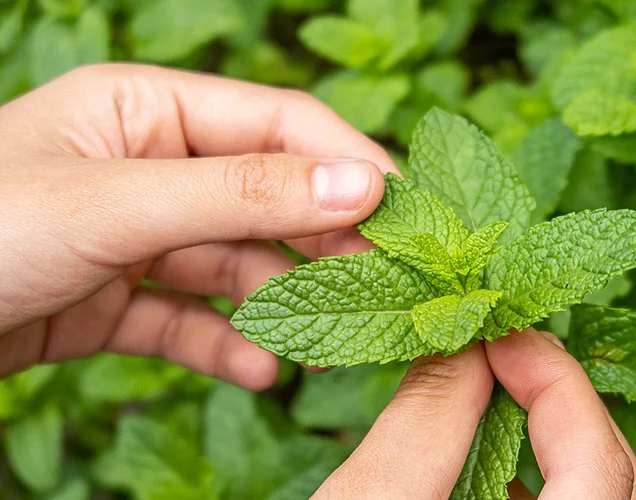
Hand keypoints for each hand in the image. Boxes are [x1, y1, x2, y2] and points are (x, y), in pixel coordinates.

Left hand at [0, 64, 394, 386]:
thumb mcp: (114, 202)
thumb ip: (241, 193)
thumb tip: (360, 183)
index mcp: (149, 111)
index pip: (279, 124)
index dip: (347, 162)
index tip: (405, 213)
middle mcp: (151, 168)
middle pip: (268, 198)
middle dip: (324, 243)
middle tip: (386, 285)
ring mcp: (138, 237)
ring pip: (238, 265)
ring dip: (281, 304)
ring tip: (326, 343)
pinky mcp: (120, 299)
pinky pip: (193, 320)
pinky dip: (228, 345)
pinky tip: (260, 369)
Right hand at [317, 330, 635, 498]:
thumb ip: (422, 425)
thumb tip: (459, 347)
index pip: (597, 472)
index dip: (558, 384)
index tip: (502, 337)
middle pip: (617, 485)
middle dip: (565, 405)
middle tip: (504, 357)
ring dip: (560, 444)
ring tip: (495, 403)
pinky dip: (545, 486)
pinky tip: (491, 472)